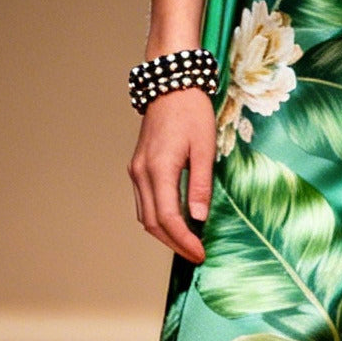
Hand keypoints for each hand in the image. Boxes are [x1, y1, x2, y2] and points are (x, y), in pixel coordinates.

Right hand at [127, 88, 216, 262]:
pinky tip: (177, 225)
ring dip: (165, 235)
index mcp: (159, 168)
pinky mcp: (138, 168)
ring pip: (145, 216)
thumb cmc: (192, 112)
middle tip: (197, 255)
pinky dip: (158, 220)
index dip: (184, 240)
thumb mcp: (205, 148)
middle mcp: (141, 173)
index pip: (167, 217)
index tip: (201, 253)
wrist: (170, 85)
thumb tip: (199, 219)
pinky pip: (144, 203)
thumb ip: (201, 185)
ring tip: (188, 245)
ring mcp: (136, 171)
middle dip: (174, 244)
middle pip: (152, 223)